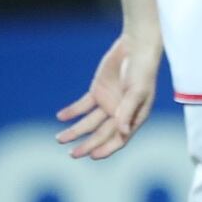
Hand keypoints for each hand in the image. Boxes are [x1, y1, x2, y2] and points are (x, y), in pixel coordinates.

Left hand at [56, 34, 161, 159]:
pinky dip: (72, 112)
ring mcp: (108, 103)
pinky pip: (82, 106)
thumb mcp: (137, 91)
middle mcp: (120, 113)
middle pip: (101, 134)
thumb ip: (128, 111)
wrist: (135, 46)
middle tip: (72, 154)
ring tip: (59, 138)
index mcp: (134, 116)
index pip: (120, 138)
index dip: (106, 148)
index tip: (92, 155)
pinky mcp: (97, 92)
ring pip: (89, 123)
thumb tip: (123, 132)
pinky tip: (61, 117)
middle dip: (87, 145)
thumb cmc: (142, 70)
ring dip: (75, 131)